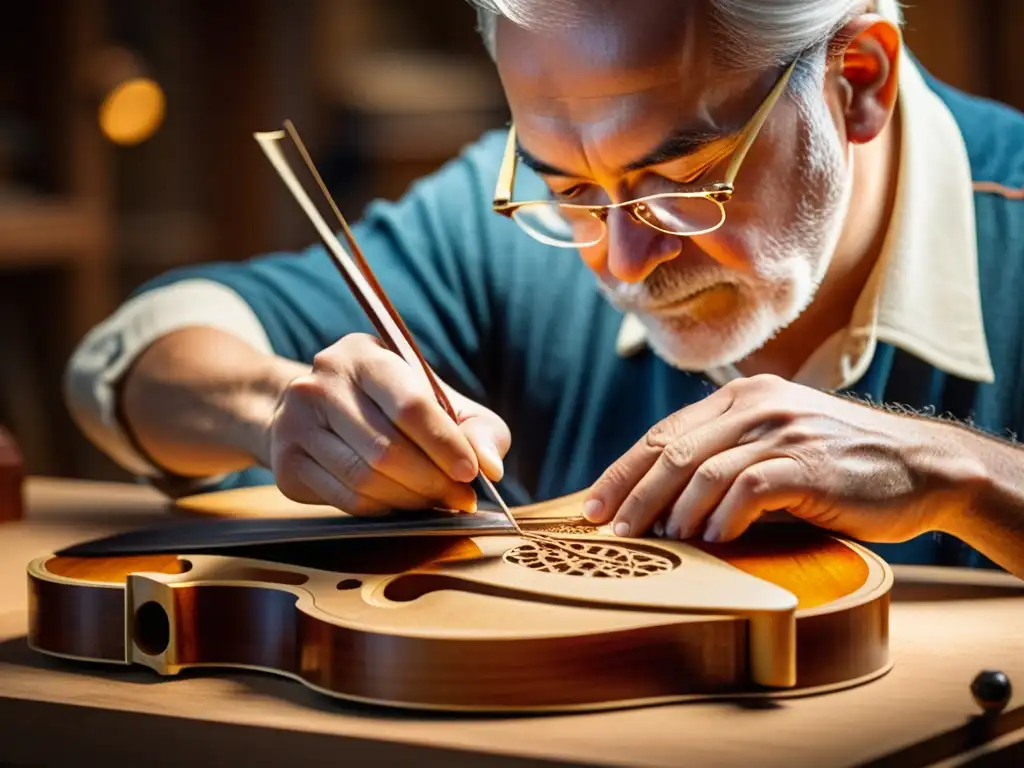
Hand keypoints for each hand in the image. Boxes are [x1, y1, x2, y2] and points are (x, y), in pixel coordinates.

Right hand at [269, 333, 508, 514]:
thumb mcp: (437, 398)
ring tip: (436, 501)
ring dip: (410, 499)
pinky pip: (346, 499)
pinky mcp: (286, 464)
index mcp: (362, 355)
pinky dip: (384, 509)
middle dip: (432, 480)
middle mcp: (322, 383)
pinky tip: (402, 504)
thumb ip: (475, 426)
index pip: (409, 404)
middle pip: (387, 449)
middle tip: (460, 498)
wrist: (311, 412)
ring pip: (365, 479)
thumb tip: (491, 467)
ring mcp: (296, 424)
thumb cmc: (390, 404)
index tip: (471, 473)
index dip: (444, 443)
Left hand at [582, 374, 979, 543]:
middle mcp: (755, 405)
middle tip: (613, 536)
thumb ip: (726, 456)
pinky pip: (746, 490)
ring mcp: (782, 430)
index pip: (663, 435)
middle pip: (672, 453)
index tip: (594, 508)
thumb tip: (661, 499)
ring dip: (676, 514)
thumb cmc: (838, 465)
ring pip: (702, 472)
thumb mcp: (775, 443)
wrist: (921, 466)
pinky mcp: (807, 461)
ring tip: (666, 543)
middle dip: (634, 497)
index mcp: (739, 397)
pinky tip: (714, 541)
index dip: (623, 473)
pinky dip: (723, 519)